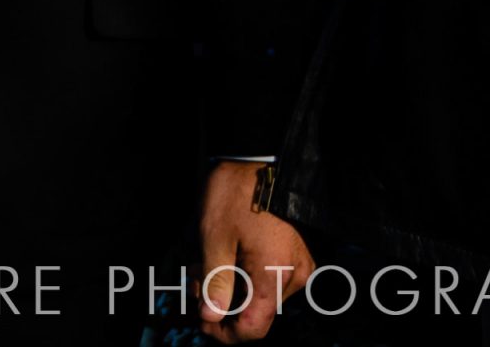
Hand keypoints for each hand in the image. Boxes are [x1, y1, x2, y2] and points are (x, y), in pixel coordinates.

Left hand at [196, 162, 313, 342]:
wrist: (259, 160)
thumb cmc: (234, 195)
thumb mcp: (213, 237)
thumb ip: (214, 282)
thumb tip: (210, 318)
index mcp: (273, 276)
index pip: (253, 328)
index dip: (225, 333)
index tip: (201, 322)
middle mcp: (293, 278)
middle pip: (254, 311)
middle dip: (220, 301)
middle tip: (193, 280)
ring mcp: (297, 266)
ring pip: (259, 294)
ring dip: (229, 285)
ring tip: (203, 260)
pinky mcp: (295, 255)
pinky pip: (268, 277)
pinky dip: (243, 272)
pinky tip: (223, 255)